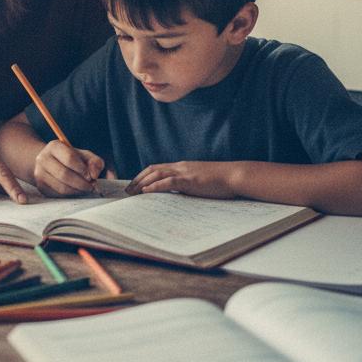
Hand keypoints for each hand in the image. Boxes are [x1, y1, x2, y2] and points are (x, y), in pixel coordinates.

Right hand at [34, 140, 104, 196]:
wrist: (52, 164)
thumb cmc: (72, 159)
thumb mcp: (84, 156)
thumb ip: (94, 162)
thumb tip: (94, 174)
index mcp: (54, 146)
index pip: (69, 158)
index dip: (82, 169)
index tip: (91, 176)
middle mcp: (43, 159)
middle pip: (64, 174)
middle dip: (81, 183)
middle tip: (92, 186)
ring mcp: (40, 173)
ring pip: (62, 187)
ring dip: (78, 190)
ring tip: (86, 188)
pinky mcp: (41, 186)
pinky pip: (59, 194)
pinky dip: (71, 194)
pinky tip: (77, 190)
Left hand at [126, 160, 240, 199]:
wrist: (234, 176)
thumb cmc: (220, 181)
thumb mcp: (199, 181)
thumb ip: (187, 185)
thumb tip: (178, 195)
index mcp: (182, 167)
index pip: (157, 168)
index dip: (143, 176)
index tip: (134, 185)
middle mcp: (180, 166)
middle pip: (152, 170)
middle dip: (137, 179)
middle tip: (127, 191)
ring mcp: (184, 172)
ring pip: (157, 174)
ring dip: (142, 183)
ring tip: (131, 193)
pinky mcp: (190, 180)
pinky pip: (168, 182)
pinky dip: (155, 186)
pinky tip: (146, 191)